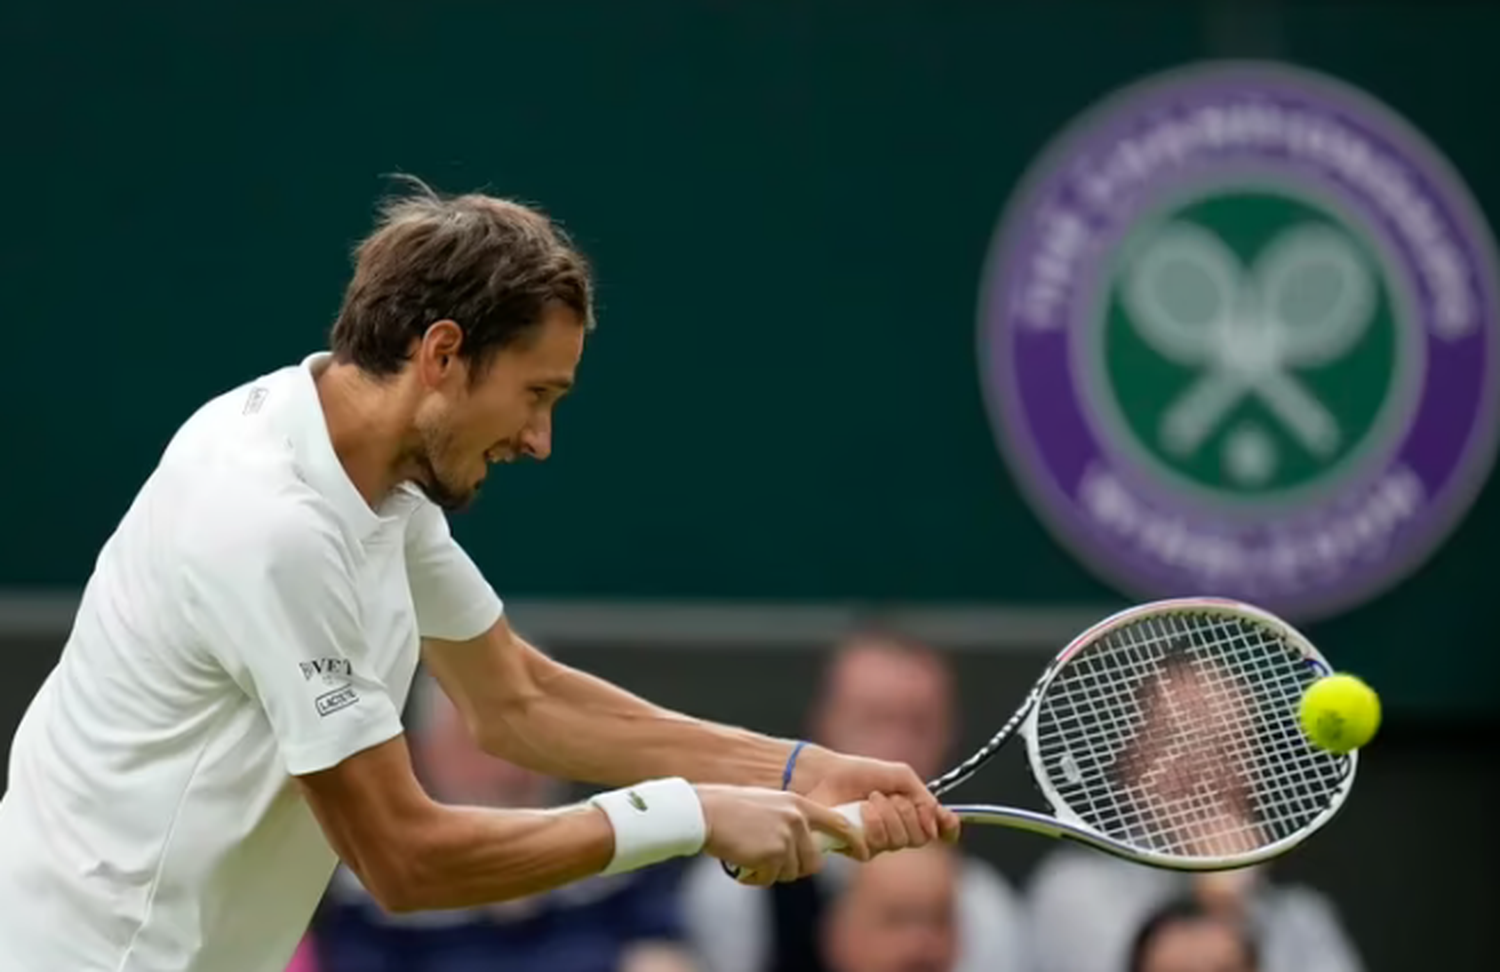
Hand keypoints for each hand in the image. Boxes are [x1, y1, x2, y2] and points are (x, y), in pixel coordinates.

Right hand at [696, 783, 871, 885]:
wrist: (704, 812)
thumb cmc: (729, 809)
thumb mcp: (768, 805)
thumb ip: (790, 821)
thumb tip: (804, 848)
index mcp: (799, 804)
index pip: (838, 824)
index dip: (853, 840)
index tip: (863, 851)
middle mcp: (797, 819)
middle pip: (814, 861)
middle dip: (796, 867)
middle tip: (770, 861)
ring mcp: (786, 837)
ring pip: (792, 872)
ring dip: (772, 872)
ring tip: (751, 855)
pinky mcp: (773, 854)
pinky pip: (772, 877)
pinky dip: (757, 876)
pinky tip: (743, 860)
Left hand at [787, 745, 960, 854]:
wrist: (826, 776)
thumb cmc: (859, 774)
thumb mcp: (899, 776)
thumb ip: (924, 796)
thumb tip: (937, 821)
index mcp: (911, 813)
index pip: (939, 830)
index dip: (948, 828)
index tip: (947, 820)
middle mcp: (898, 831)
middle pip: (921, 838)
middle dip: (907, 814)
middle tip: (889, 797)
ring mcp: (879, 842)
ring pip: (898, 842)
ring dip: (886, 816)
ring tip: (870, 800)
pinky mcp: (857, 849)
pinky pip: (874, 848)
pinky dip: (870, 824)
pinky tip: (859, 811)